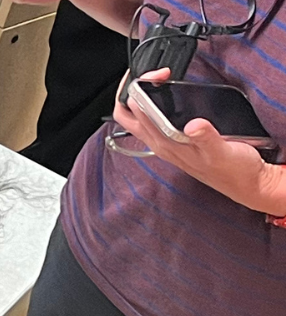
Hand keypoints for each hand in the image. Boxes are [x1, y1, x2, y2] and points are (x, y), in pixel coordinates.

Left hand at [114, 70, 285, 214]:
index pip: (136, 112)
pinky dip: (151, 107)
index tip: (158, 74)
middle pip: (127, 116)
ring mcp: (166, 144)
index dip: (139, 89)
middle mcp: (160, 144)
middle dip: (130, 90)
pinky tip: (165, 98)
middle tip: (149, 74)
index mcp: (166, 143)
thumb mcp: (223, 151)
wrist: (245, 183)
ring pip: (136, 120)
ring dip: (138, 98)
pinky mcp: (175, 143)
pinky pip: (152, 124)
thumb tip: (192, 125)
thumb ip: (206, 138)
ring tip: (153, 80)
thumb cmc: (233, 170)